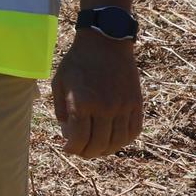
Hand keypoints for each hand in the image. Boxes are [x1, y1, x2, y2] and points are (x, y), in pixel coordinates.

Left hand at [50, 30, 142, 157]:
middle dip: (87, 152)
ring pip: (118, 141)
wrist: (105, 43)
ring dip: (107, 150)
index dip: (72, 149)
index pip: (79, 139)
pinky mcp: (136, 104)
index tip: (68, 148)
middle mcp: (105, 108)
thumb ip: (60, 107)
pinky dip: (124, 140)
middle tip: (82, 151)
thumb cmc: (77, 62)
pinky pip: (134, 131)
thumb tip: (65, 130)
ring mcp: (123, 107)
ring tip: (98, 149)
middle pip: (99, 144)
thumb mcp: (59, 82)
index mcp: (82, 103)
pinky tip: (115, 140)